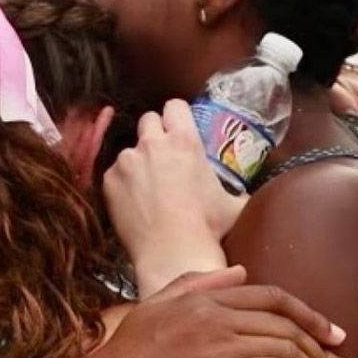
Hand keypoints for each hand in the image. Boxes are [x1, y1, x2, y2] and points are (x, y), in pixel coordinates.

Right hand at [76, 267, 356, 357]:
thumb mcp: (155, 308)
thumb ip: (196, 284)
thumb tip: (240, 271)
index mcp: (200, 297)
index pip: (270, 296)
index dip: (308, 314)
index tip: (331, 334)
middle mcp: (212, 317)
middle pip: (285, 324)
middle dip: (322, 344)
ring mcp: (216, 348)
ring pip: (285, 349)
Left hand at [104, 100, 244, 293]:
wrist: (173, 252)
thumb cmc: (206, 227)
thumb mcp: (233, 204)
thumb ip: (238, 192)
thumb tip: (249, 196)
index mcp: (185, 140)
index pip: (175, 106)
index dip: (176, 116)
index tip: (177, 128)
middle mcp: (153, 143)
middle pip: (148, 120)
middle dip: (154, 133)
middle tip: (161, 156)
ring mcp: (127, 160)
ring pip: (130, 150)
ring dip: (137, 162)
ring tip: (147, 188)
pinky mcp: (109, 179)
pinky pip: (114, 173)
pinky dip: (122, 184)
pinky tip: (133, 203)